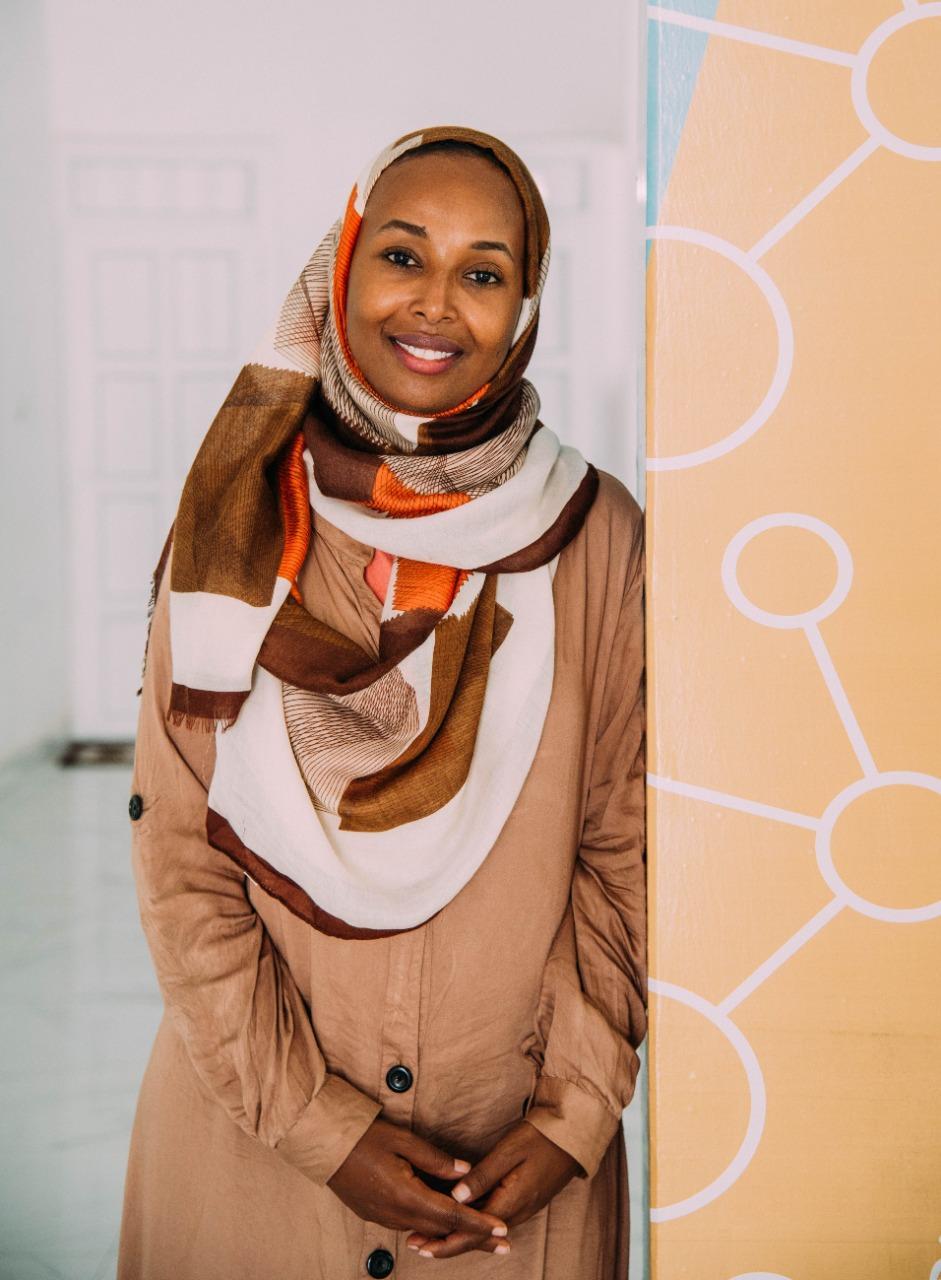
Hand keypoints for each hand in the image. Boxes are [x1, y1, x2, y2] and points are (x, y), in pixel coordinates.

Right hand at [326, 1117, 508, 1250]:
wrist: (325, 1146)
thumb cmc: (365, 1137)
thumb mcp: (403, 1140)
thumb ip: (436, 1159)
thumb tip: (465, 1171)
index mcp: (406, 1195)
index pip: (451, 1215)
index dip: (479, 1224)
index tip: (503, 1231)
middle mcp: (396, 1214)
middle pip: (444, 1231)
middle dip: (476, 1238)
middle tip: (505, 1246)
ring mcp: (385, 1218)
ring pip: (428, 1231)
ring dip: (455, 1235)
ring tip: (482, 1237)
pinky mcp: (377, 1216)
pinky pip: (412, 1225)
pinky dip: (434, 1228)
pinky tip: (446, 1225)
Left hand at [404, 1120, 581, 1259]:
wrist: (573, 1135)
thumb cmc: (540, 1138)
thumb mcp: (509, 1151)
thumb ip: (482, 1176)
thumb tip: (455, 1198)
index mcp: (511, 1203)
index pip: (473, 1231)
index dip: (445, 1241)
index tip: (421, 1244)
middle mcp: (516, 1213)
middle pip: (476, 1236)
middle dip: (445, 1242)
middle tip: (415, 1243)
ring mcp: (521, 1209)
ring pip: (483, 1229)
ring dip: (457, 1233)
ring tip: (429, 1234)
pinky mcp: (521, 1201)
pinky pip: (492, 1219)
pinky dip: (472, 1223)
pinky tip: (457, 1219)